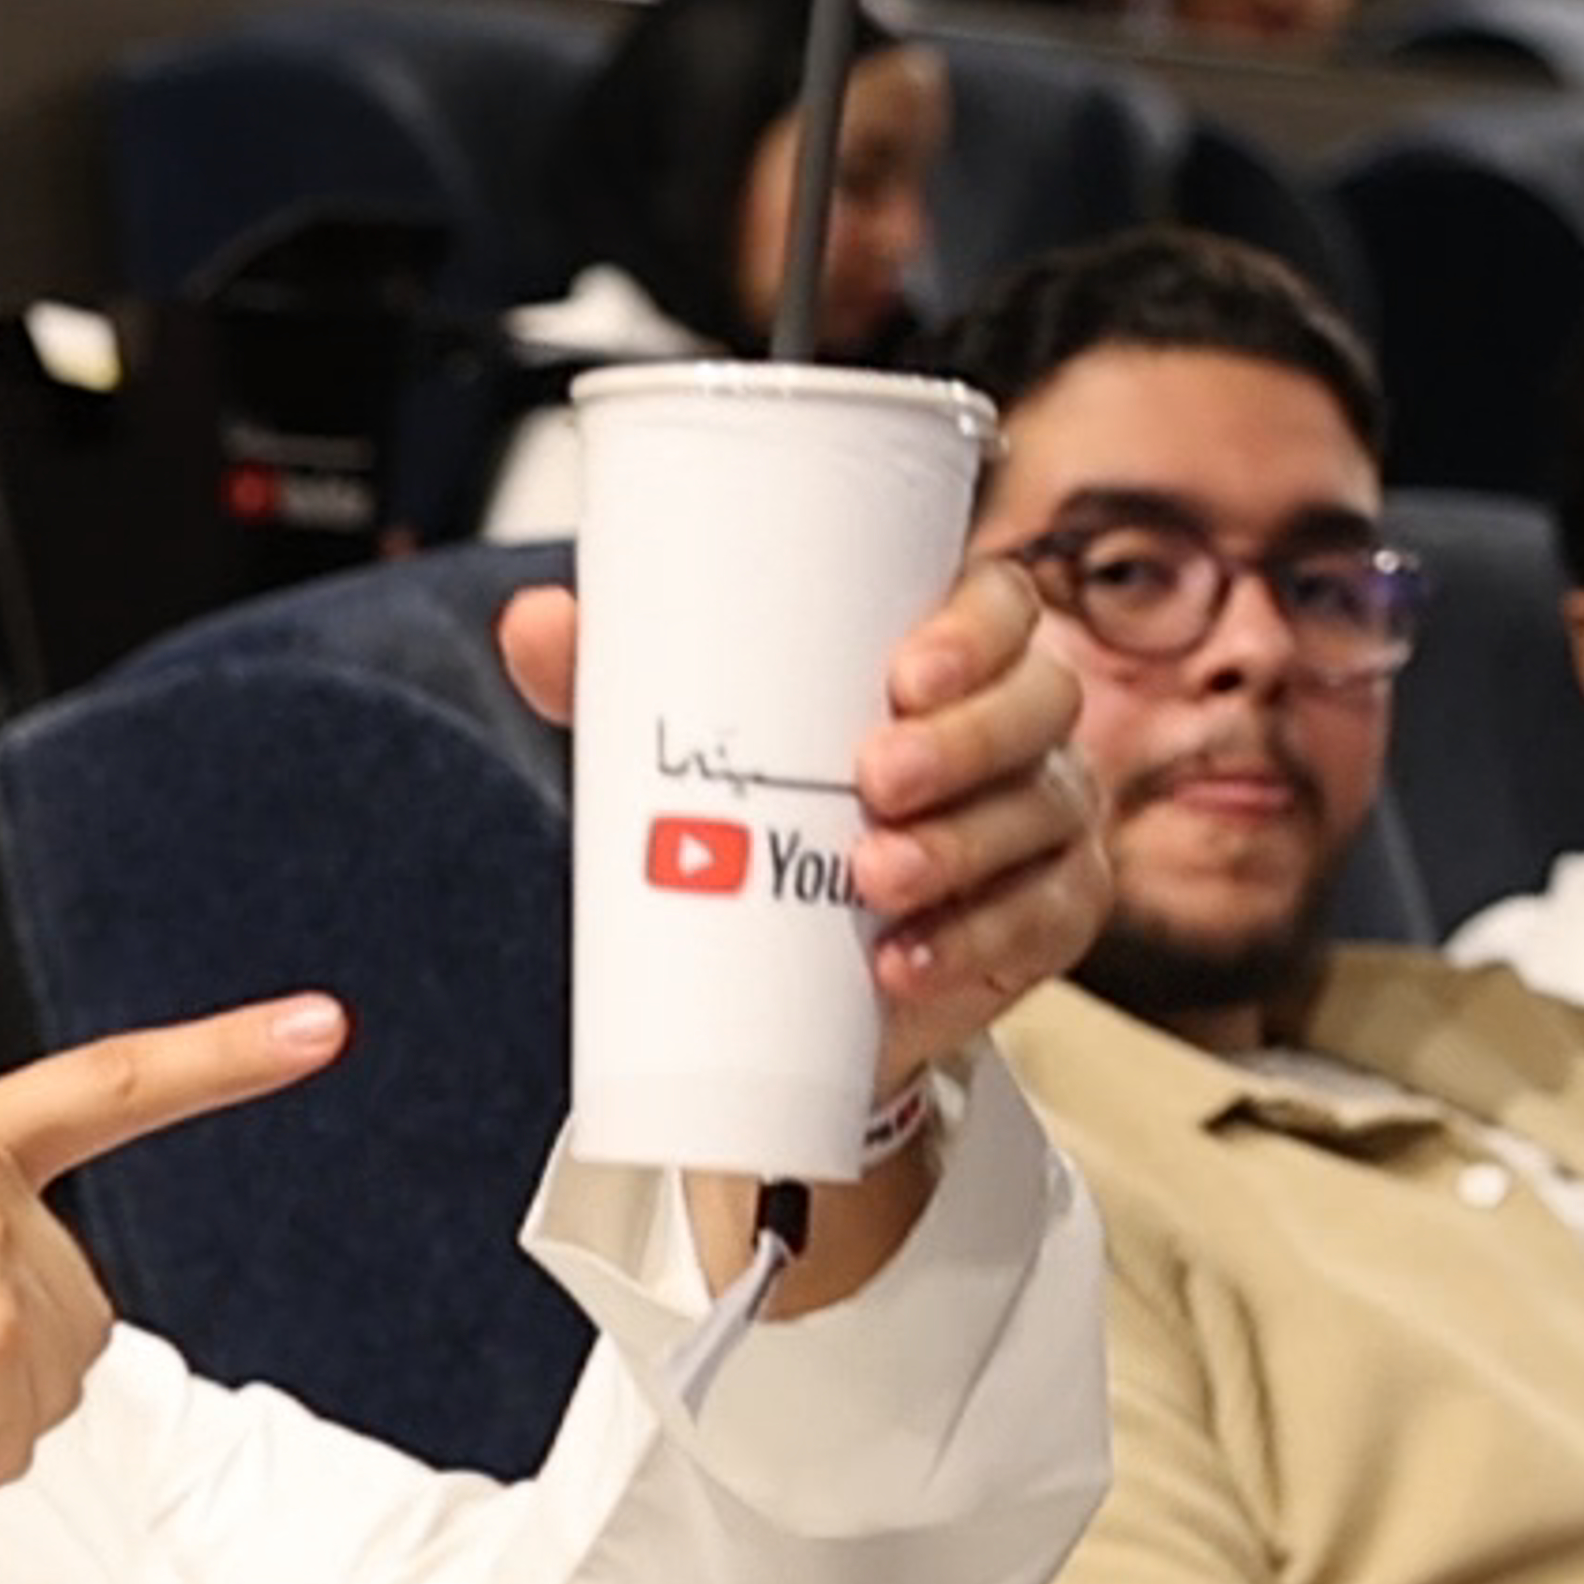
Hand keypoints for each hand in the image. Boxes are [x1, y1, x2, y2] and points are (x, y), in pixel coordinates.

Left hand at [495, 561, 1110, 1104]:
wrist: (785, 977)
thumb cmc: (756, 813)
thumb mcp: (678, 742)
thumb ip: (611, 677)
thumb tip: (535, 623)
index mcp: (948, 654)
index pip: (998, 606)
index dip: (971, 629)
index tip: (903, 673)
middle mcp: (1017, 724)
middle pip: (1038, 704)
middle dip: (963, 742)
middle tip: (873, 781)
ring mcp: (1046, 817)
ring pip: (1041, 812)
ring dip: (961, 846)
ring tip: (871, 879)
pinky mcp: (1049, 914)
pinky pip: (1041, 919)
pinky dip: (975, 940)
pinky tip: (903, 960)